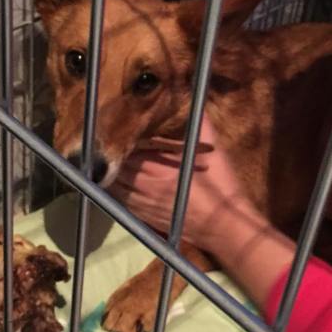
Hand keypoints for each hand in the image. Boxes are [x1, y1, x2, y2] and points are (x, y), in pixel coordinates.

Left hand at [110, 117, 255, 252]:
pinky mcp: (142, 217)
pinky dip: (114, 190)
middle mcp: (145, 187)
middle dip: (112, 155)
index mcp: (159, 168)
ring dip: (109, 173)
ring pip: (112, 185)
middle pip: (115, 168)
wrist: (223, 226)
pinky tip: (117, 181)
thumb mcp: (213, 153)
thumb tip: (199, 105)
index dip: (123, 140)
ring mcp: (141, 204)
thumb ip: (201, 127)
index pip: (129, 150)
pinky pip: (118, 201)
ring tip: (108, 161)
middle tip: (112, 143)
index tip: (124, 130)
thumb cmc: (220, 188)